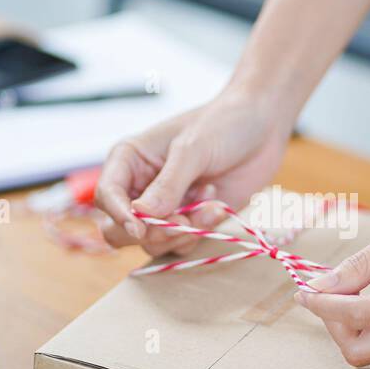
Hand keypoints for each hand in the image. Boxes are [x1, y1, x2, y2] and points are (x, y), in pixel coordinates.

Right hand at [96, 91, 291, 255]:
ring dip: (182, 232)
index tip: (140, 227)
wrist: (263, 127)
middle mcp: (140, 188)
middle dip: (151, 232)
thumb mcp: (193, 148)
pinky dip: (200, 233)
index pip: (106, 195)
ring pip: (152, 243)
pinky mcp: (189, 221)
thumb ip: (168, 183)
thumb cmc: (223, 123)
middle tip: (182, 219)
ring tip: (209, 202)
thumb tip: (141, 215)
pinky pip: (182, 245)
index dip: (119, 215)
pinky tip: (217, 207)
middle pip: (120, 230)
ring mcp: (165, 208)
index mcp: (129, 161)